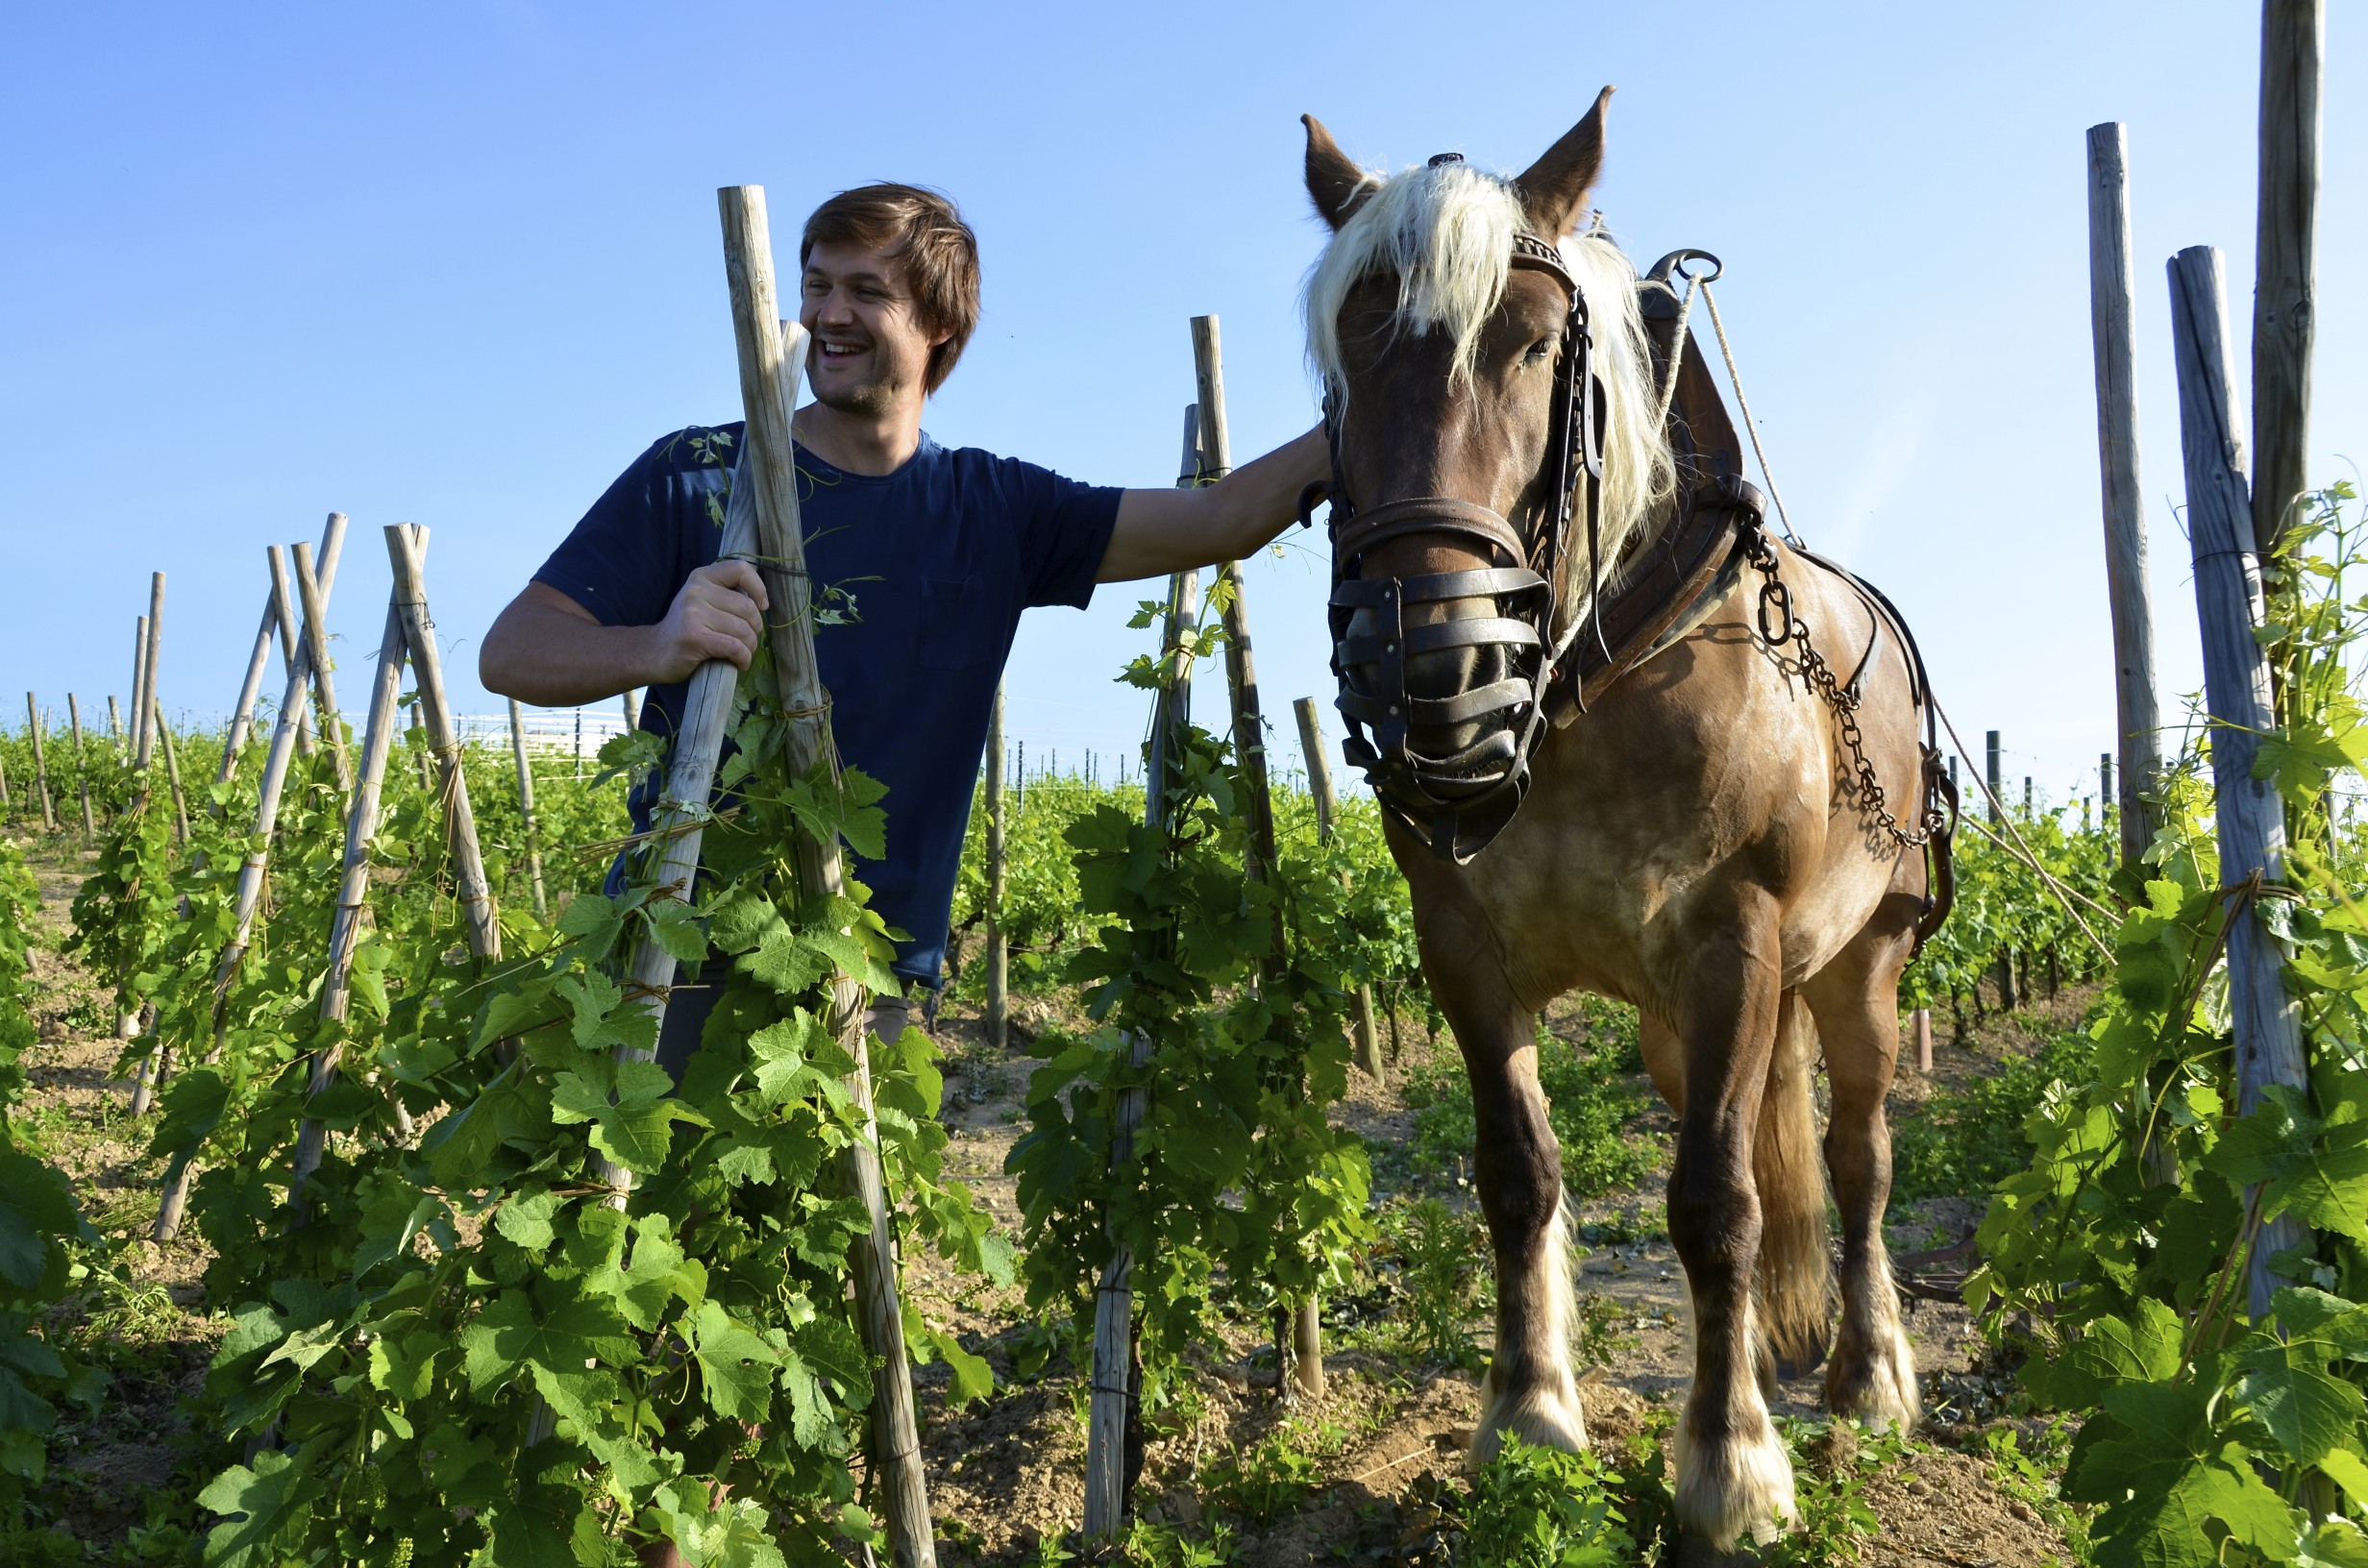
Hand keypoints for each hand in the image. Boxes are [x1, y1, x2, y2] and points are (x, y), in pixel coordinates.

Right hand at [651, 561, 769, 680]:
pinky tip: (739, 663)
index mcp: (701, 577)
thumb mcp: (702, 602)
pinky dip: (743, 658)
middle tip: (747, 641)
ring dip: (749, 647)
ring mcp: (693, 613)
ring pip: (743, 630)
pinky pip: (735, 647)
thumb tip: (762, 603)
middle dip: (755, 629)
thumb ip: (726, 595)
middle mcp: (696, 590)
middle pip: (747, 607)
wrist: (654, 653)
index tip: (761, 606)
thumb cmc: (686, 630)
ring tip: (741, 653)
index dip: (758, 588)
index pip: (741, 569)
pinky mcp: (695, 637)